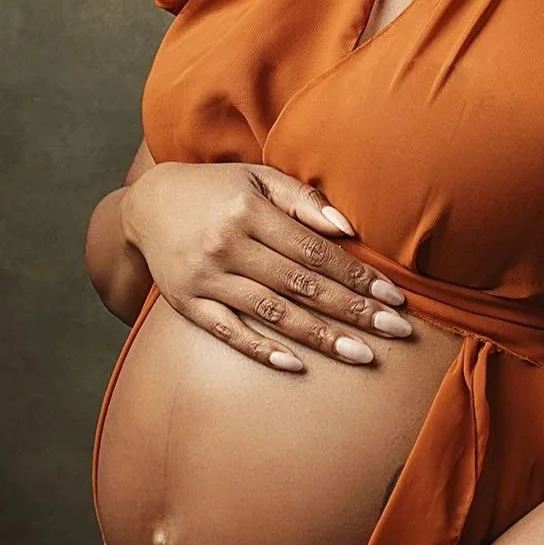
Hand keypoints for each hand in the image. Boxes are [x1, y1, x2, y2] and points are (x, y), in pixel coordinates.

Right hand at [120, 161, 413, 373]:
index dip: (357, 275)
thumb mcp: (257, 179)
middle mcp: (227, 246)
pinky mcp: (188, 305)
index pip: (314, 251)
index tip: (393, 298)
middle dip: (353, 310)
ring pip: (273, 313)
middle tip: (397, 332)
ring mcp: (206, 279)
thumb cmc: (216, 190)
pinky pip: (229, 333)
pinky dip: (262, 350)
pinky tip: (297, 365)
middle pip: (301, 284)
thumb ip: (303, 200)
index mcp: (249, 212)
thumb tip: (348, 229)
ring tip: (363, 355)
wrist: (147, 206)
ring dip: (321, 336)